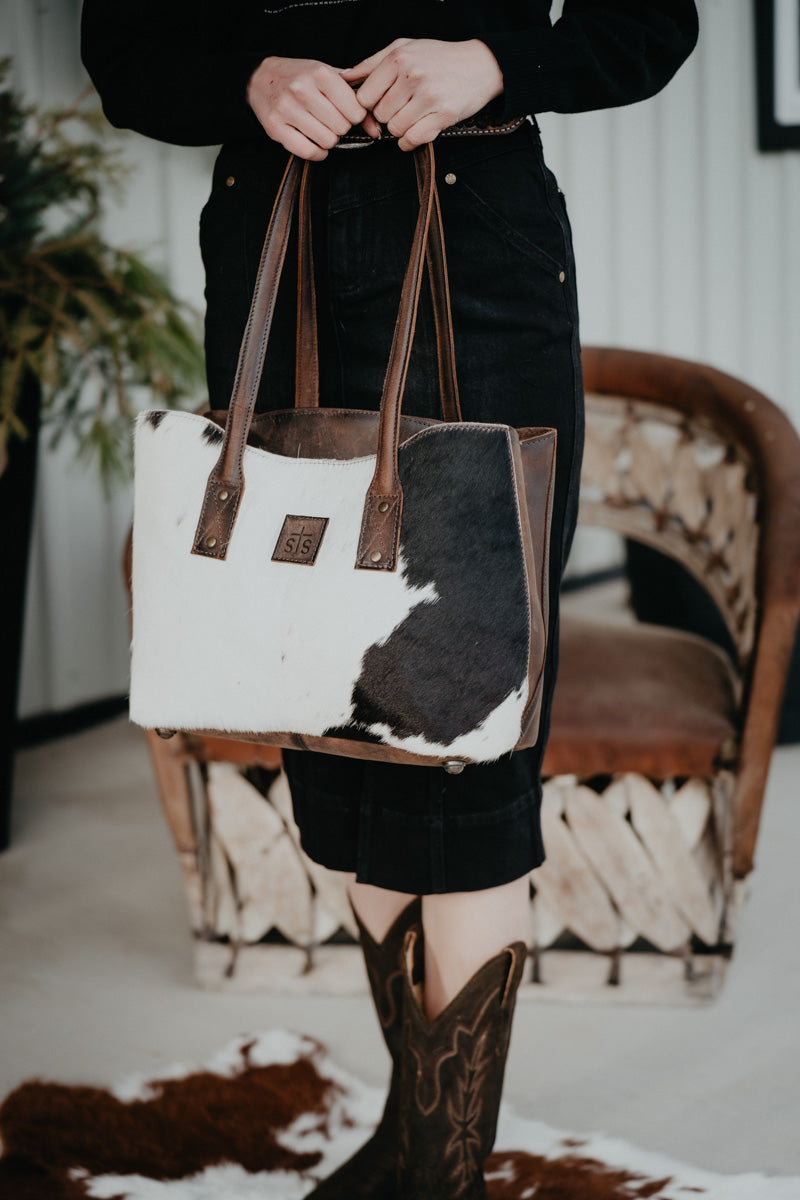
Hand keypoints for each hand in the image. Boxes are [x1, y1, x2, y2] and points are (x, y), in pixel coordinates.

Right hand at [247, 56, 380, 159]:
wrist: (261, 77)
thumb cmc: (300, 77)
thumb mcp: (327, 77)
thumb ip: (353, 98)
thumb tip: (375, 128)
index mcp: (319, 73)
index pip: (355, 110)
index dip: (355, 116)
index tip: (347, 113)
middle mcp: (302, 90)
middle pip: (341, 127)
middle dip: (341, 128)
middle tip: (332, 121)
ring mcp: (287, 109)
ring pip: (327, 141)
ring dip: (329, 140)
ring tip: (321, 128)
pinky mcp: (275, 128)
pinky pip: (308, 152)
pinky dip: (317, 153)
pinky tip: (315, 143)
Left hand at [340, 39, 503, 150]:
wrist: (480, 65)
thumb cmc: (439, 57)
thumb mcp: (404, 48)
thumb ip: (372, 63)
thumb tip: (342, 77)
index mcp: (398, 58)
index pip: (365, 97)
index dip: (370, 105)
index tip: (380, 104)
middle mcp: (412, 76)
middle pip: (380, 115)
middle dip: (387, 116)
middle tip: (402, 109)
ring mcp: (428, 96)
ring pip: (395, 129)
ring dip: (400, 128)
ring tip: (412, 116)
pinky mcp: (443, 115)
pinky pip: (413, 139)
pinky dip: (410, 141)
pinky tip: (416, 131)